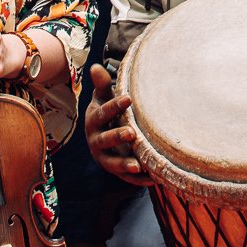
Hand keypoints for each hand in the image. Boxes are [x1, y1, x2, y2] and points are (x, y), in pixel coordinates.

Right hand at [83, 62, 147, 182]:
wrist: (102, 139)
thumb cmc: (107, 113)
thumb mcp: (103, 98)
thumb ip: (102, 85)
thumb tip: (96, 66)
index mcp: (93, 121)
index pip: (102, 113)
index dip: (114, 106)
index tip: (129, 98)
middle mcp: (96, 141)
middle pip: (105, 140)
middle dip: (117, 137)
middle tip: (132, 133)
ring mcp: (105, 158)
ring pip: (112, 163)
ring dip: (124, 164)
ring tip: (137, 164)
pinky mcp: (116, 171)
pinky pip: (126, 178)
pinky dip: (138, 179)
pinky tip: (152, 177)